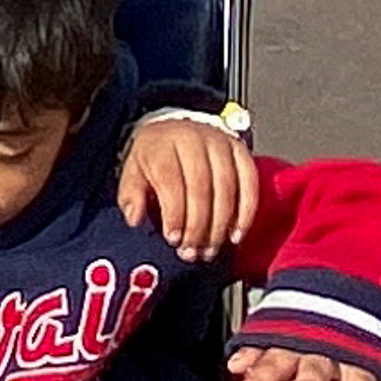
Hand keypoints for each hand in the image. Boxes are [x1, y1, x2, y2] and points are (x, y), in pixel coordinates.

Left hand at [118, 110, 258, 258]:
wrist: (176, 128)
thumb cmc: (156, 156)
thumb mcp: (133, 172)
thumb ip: (131, 196)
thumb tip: (135, 217)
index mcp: (163, 145)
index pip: (171, 182)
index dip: (174, 214)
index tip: (174, 239)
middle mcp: (194, 140)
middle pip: (201, 188)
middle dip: (198, 226)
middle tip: (192, 252)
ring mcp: (220, 143)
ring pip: (227, 189)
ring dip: (221, 225)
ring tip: (210, 249)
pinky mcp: (240, 150)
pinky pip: (249, 183)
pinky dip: (246, 212)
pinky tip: (236, 234)